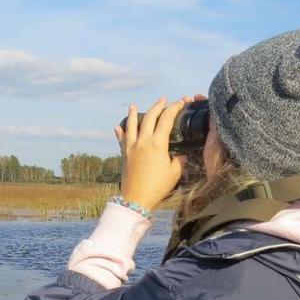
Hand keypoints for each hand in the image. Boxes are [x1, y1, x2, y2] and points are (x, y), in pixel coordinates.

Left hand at [114, 96, 190, 211]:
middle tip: (163, 100)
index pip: (167, 119)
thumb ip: (178, 161)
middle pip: (150, 117)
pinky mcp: (124, 155)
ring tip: (133, 106)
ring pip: (132, 125)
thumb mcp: (174, 173)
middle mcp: (143, 141)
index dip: (175, 108)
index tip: (181, 102)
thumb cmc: (158, 187)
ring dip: (133, 114)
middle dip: (158, 106)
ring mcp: (131, 147)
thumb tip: (180, 156)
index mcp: (157, 143)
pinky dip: (120, 132)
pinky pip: (122, 140)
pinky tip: (118, 128)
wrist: (136, 199)